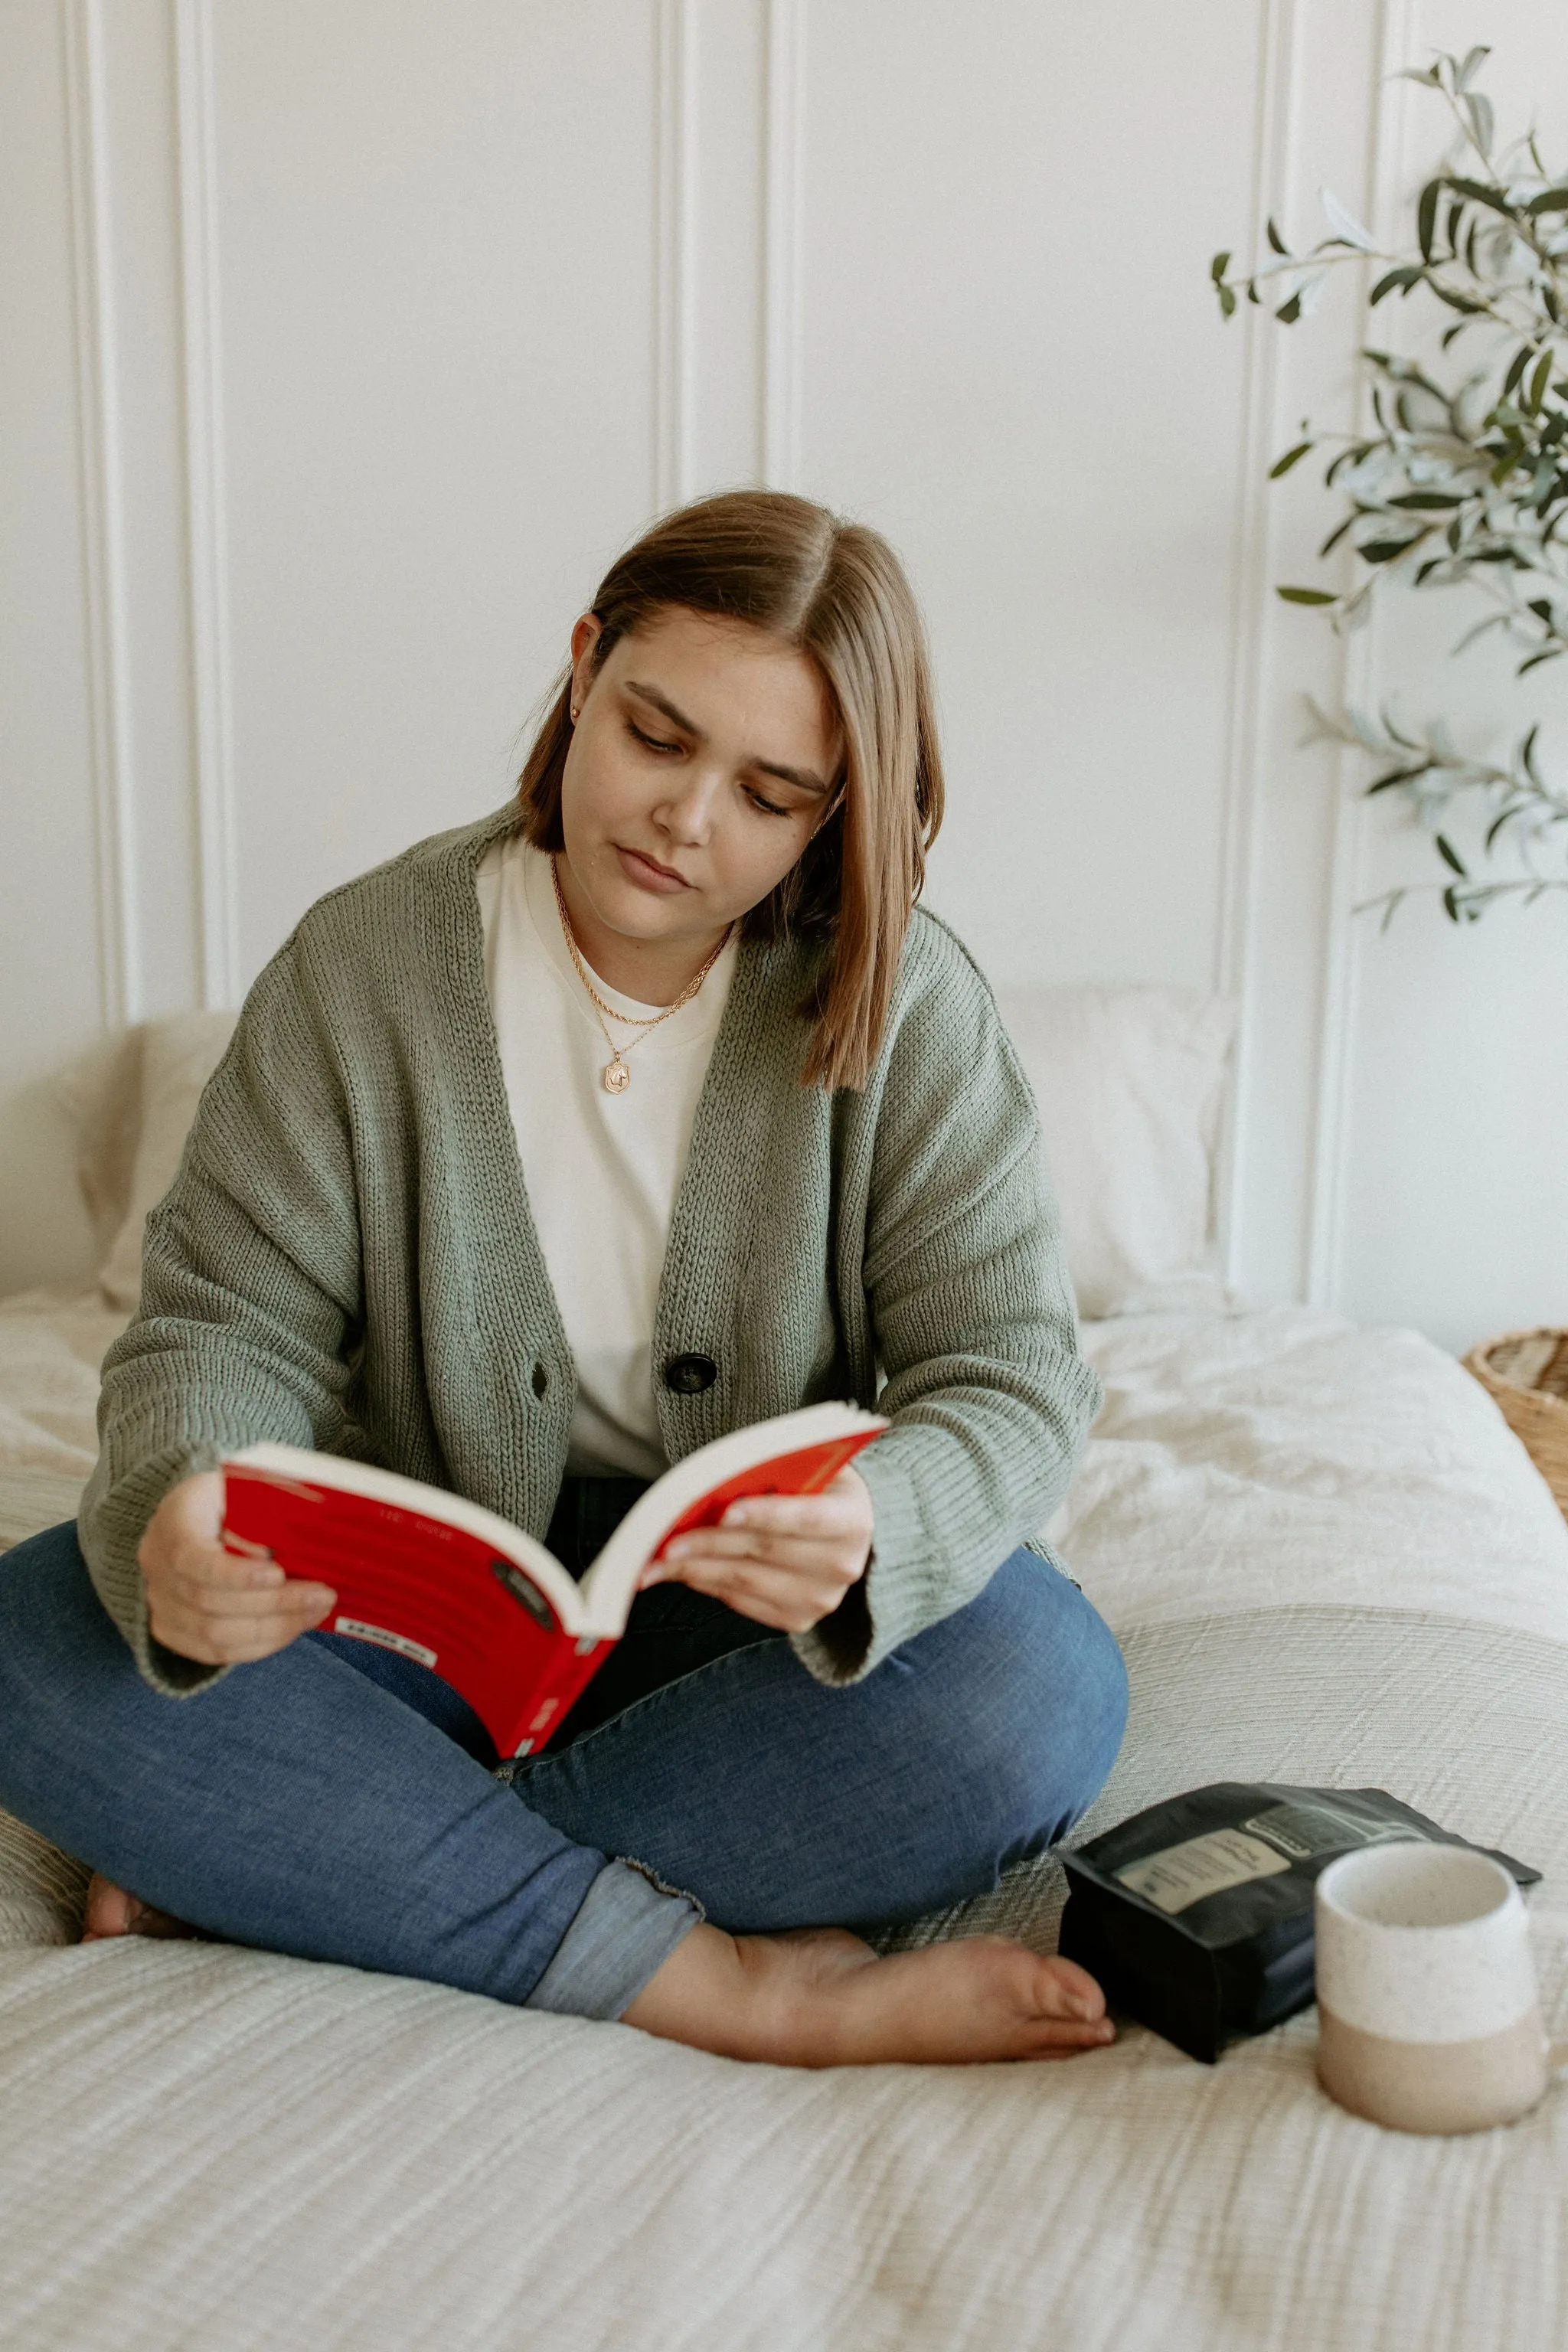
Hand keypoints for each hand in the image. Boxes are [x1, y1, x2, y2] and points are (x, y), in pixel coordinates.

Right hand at [138, 1470, 335, 1664]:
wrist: (199, 1517)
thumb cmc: (232, 1499)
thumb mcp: (245, 1488)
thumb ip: (262, 1512)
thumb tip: (287, 1551)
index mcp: (172, 1521)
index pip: (191, 1558)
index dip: (235, 1574)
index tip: (279, 1573)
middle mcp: (155, 1564)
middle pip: (208, 1602)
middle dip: (273, 1604)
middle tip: (322, 1594)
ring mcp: (158, 1602)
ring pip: (214, 1634)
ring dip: (274, 1628)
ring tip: (316, 1610)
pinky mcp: (171, 1630)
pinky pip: (215, 1653)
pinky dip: (260, 1644)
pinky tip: (293, 1626)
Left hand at [641, 1465, 872, 1632]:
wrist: (845, 1534)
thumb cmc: (817, 1489)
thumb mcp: (808, 1467)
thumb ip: (775, 1470)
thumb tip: (715, 1481)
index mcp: (852, 1519)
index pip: (807, 1518)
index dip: (766, 1515)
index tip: (726, 1511)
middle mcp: (842, 1565)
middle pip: (765, 1552)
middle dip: (710, 1544)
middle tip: (665, 1540)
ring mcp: (821, 1599)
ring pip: (746, 1581)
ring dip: (696, 1569)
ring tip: (659, 1560)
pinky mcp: (798, 1620)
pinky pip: (742, 1602)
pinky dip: (708, 1584)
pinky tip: (683, 1571)